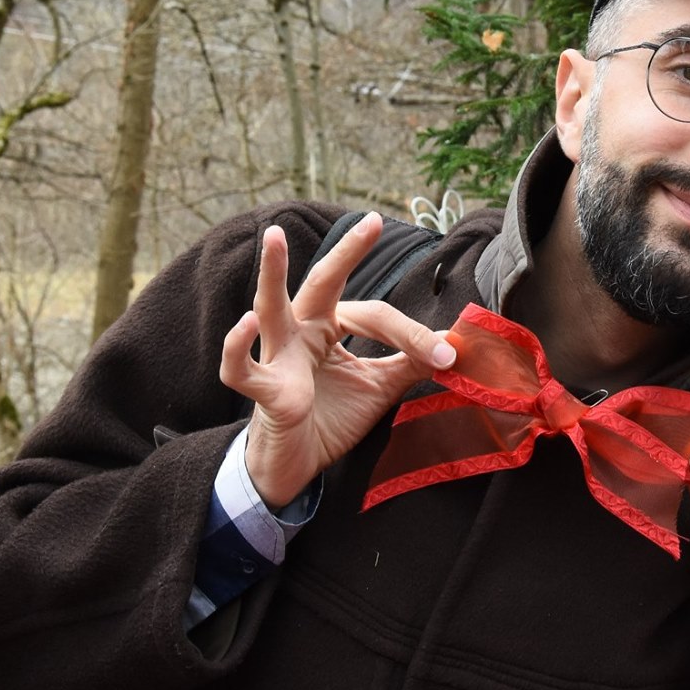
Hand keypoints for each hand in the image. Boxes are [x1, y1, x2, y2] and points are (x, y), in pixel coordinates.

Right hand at [218, 216, 455, 509]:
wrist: (296, 467)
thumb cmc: (330, 419)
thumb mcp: (378, 388)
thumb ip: (409, 364)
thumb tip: (451, 342)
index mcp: (329, 326)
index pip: (375, 315)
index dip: (413, 335)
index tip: (446, 355)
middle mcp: (300, 331)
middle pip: (323, 284)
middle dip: (346, 253)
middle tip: (372, 222)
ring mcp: (277, 357)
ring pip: (270, 307)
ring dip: (271, 273)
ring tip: (275, 237)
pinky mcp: (262, 390)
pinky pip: (241, 367)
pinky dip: (238, 346)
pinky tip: (245, 324)